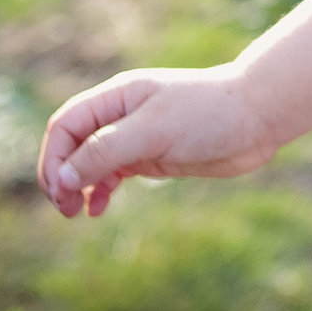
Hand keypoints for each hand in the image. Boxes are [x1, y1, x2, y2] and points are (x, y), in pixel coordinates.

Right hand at [36, 67, 275, 217]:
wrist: (258, 118)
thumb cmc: (207, 114)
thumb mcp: (153, 131)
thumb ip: (106, 151)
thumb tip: (63, 178)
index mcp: (117, 97)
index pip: (66, 125)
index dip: (54, 157)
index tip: (58, 190)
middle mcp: (122, 115)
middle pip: (73, 146)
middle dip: (61, 175)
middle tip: (63, 208)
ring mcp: (137, 137)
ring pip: (90, 163)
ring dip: (77, 187)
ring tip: (74, 213)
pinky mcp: (154, 156)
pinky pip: (114, 174)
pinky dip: (100, 191)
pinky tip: (96, 210)